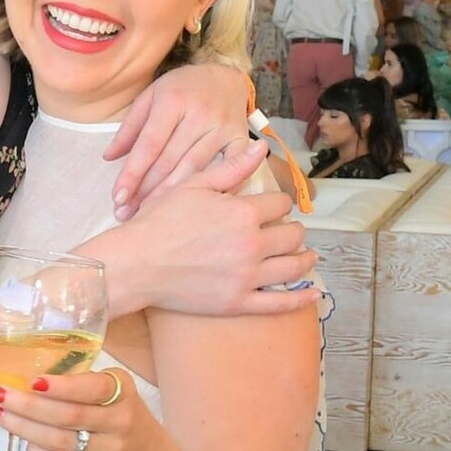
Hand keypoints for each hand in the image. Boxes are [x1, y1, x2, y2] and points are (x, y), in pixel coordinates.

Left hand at [0, 366, 162, 450]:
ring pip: (59, 442)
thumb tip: (20, 373)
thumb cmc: (113, 410)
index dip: (61, 386)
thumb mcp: (108, 387)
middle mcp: (120, 421)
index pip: (93, 388)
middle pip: (67, 416)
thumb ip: (77, 380)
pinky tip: (25, 441)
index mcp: (121, 390)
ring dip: (22, 427)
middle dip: (26, 405)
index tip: (32, 381)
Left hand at [104, 62, 255, 217]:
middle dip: (145, 191)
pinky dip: (212, 189)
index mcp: (172, 101)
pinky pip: (228, 170)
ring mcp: (222, 128)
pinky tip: (196, 207)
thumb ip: (130, 128)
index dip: (132, 173)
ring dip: (169, 195)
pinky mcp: (241, 139)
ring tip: (148, 214)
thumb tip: (108, 157)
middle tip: (127, 214)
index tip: (118, 197)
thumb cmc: (181, 89)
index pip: (149, 145)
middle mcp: (199, 115)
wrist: (225, 77)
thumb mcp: (151, 97)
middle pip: (169, 161)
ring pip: (193, 169)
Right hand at [116, 180, 318, 314]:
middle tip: (288, 231)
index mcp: (243, 213)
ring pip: (293, 266)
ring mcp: (247, 276)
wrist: (136, 262)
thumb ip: (231, 167)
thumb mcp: (194, 185)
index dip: (278, 203)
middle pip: (292, 234)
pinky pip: (279, 303)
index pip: (280, 203)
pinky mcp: (239, 302)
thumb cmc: (159, 221)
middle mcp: (252, 244)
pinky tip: (313, 294)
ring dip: (304, 258)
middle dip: (294, 229)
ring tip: (307, 255)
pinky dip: (301, 299)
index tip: (273, 206)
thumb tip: (260, 147)